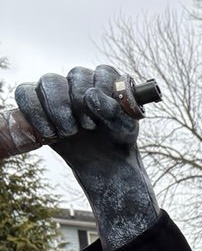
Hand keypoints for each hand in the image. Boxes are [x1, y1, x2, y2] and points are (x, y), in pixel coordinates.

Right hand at [14, 66, 157, 249]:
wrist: (108, 177)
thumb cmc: (123, 154)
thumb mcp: (128, 134)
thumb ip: (119, 113)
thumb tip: (96, 97)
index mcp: (108, 87)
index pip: (98, 73)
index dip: (96, 90)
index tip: (98, 114)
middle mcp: (82, 89)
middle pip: (65, 77)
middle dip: (68, 102)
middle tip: (77, 128)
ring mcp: (60, 101)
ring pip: (42, 84)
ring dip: (50, 108)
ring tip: (65, 133)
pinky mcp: (42, 114)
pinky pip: (24, 96)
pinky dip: (32, 111)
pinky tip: (48, 135)